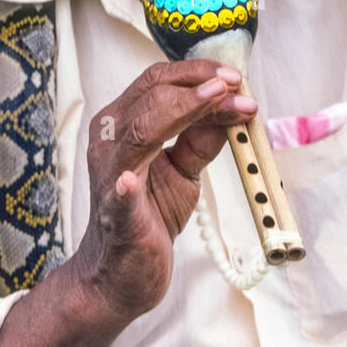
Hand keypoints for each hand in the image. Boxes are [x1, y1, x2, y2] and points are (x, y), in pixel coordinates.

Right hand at [72, 60, 255, 328]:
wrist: (121, 273)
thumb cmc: (150, 214)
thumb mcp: (184, 169)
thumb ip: (202, 137)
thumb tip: (233, 104)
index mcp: (122, 123)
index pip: (157, 81)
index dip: (196, 73)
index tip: (234, 76)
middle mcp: (110, 141)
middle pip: (152, 94)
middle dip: (198, 85)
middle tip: (236, 85)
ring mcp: (110, 177)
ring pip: (142, 129)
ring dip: (185, 109)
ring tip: (219, 99)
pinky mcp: (116, 217)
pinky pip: (118, 198)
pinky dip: (126, 188)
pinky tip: (132, 181)